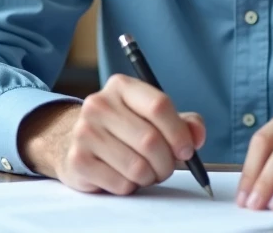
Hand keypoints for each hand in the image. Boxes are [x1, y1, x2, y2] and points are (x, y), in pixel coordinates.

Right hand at [18, 74, 205, 194]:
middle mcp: (99, 104)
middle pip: (150, 140)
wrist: (76, 142)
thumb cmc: (124, 129)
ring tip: (146, 173)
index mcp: (121, 86)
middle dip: (167, 162)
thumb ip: (183, 123)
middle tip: (167, 168)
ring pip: (137, 166)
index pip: (159, 106)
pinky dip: (131, 187)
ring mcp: (84, 131)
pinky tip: (124, 177)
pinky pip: (120, 183)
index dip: (179, 133)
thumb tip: (197, 136)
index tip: (187, 150)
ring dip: (150, 177)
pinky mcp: (77, 159)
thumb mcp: (153, 118)